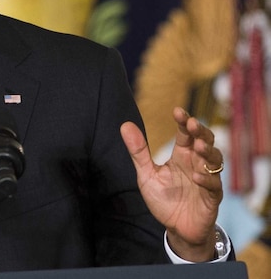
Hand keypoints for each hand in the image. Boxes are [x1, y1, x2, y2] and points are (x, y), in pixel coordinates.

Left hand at [120, 107, 223, 261]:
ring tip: (197, 146)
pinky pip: (213, 185)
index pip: (185, 134)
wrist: (176, 228)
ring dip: (207, 152)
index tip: (177, 111)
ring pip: (214, 160)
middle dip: (201, 132)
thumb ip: (138, 151)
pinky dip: (206, 179)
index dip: (184, 122)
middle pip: (205, 142)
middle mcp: (196, 164)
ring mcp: (206, 179)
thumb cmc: (164, 199)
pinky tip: (196, 175)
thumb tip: (124, 124)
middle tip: (193, 124)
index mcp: (181, 156)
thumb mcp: (147, 174)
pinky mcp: (211, 197)